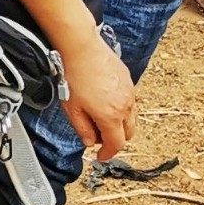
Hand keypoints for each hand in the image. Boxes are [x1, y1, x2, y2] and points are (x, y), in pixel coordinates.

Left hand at [58, 31, 135, 159]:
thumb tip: (89, 142)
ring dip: (120, 125)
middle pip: (129, 133)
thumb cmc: (74, 75)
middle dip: (116, 140)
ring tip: (100, 119)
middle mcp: (125, 106)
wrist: (82, 48)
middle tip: (98, 138)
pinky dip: (122, 110)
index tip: (101, 156)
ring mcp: (130, 93)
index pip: (117, 143)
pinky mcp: (129, 81)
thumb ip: (82, 128)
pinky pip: (130, 103)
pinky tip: (105, 103)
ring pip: (132, 118)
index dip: (108, 153)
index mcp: (111, 116)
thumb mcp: (71, 108)